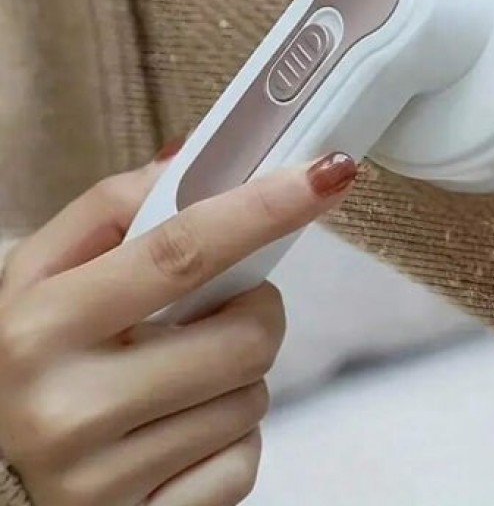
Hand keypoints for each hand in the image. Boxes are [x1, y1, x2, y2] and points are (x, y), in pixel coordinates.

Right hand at [0, 150, 356, 505]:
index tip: (326, 173)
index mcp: (43, 325)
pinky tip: (178, 431)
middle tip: (220, 308)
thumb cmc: (29, 355)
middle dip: (256, 310)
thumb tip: (189, 158)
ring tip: (179, 375)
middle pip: (246, 335)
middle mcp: (69, 408)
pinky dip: (230, 437)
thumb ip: (110, 209)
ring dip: (238, 374)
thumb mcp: (40, 274)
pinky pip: (245, 459)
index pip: (182, 251)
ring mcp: (106, 481)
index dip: (264, 206)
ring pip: (253, 397)